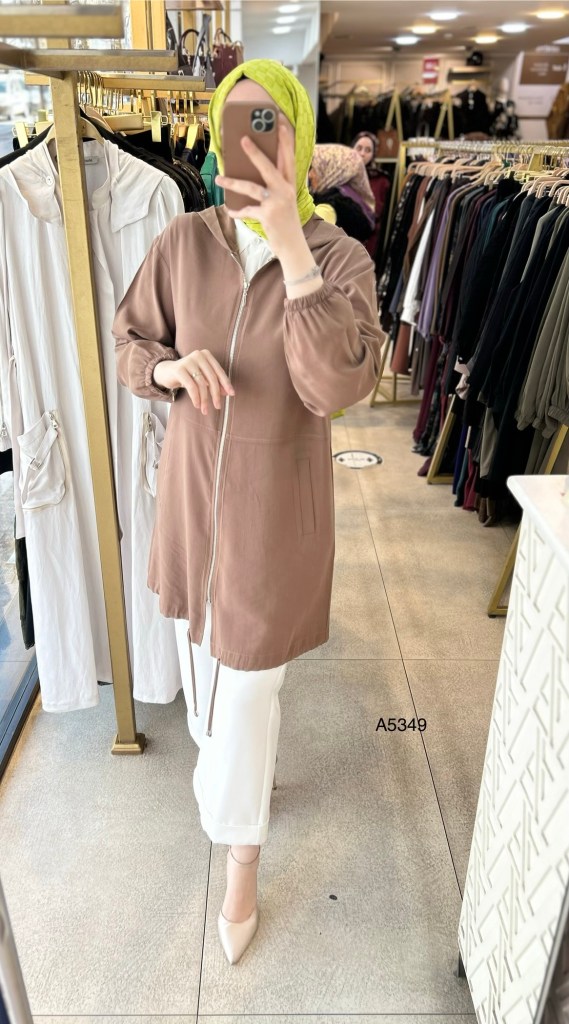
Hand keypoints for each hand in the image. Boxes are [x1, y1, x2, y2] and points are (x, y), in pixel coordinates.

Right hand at [154, 351, 233, 415]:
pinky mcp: (179, 369)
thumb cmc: (188, 376)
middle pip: (212, 378)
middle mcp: (198, 355)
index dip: (226, 383)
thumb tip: (228, 393)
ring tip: (204, 410)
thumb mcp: (202, 378)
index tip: (231, 395)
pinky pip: (191, 386)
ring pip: (202, 383)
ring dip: (204, 399)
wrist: (166, 372)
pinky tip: (197, 405)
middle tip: (218, 406)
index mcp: (206, 355)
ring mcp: (188, 361)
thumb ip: (214, 383)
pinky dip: (195, 397)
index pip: (219, 371)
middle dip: (215, 394)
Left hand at [215, 116, 303, 257]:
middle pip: (269, 166)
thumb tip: (249, 172)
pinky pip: (247, 210)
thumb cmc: (285, 221)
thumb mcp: (284, 200)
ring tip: (219, 177)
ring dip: (232, 182)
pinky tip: (229, 210)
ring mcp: (277, 203)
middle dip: (255, 152)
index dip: (285, 138)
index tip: (280, 121)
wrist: (293, 246)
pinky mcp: (268, 216)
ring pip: (251, 187)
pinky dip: (237, 211)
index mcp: (290, 183)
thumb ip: (273, 185)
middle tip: (242, 139)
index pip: (289, 156)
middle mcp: (285, 190)